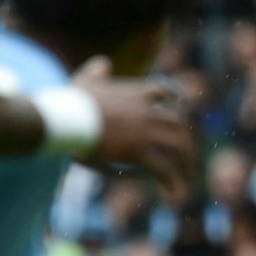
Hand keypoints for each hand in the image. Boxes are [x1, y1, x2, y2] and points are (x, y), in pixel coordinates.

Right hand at [73, 57, 194, 204]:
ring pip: (179, 146)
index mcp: (137, 93)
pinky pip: (163, 168)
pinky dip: (172, 181)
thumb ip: (98, 70)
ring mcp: (145, 130)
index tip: (179, 118)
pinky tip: (174, 193)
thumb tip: (104, 62)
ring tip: (188, 180)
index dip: (175, 106)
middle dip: (186, 141)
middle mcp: (147, 110)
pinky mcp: (138, 151)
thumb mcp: (86, 79)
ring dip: (187, 164)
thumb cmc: (72, 101)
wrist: (66, 118)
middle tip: (188, 157)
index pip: (166, 94)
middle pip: (178, 124)